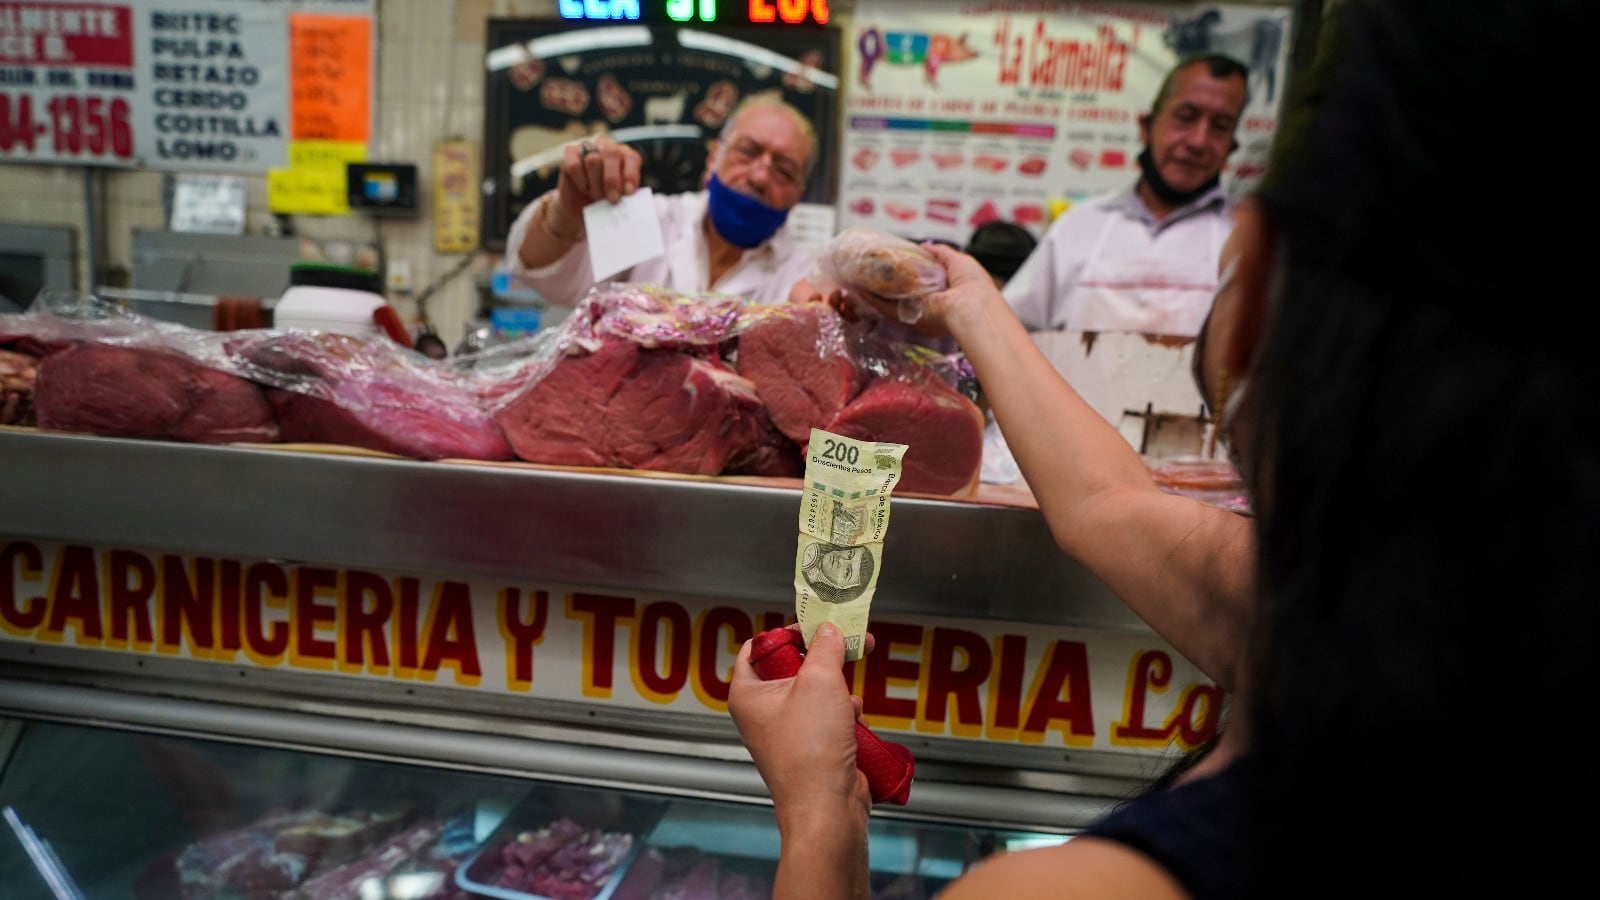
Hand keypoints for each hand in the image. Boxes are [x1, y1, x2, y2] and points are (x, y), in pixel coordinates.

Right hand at [553, 134, 642, 225]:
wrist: (581, 208)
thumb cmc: (605, 201)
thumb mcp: (620, 198)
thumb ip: (625, 193)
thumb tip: (627, 194)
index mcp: (625, 155)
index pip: (631, 157)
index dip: (630, 174)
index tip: (628, 193)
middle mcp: (607, 146)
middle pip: (612, 153)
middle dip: (612, 179)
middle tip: (612, 199)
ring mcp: (587, 147)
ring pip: (593, 160)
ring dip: (595, 183)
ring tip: (596, 194)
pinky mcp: (570, 154)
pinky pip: (575, 166)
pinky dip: (580, 181)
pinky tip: (583, 188)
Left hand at [728, 623, 871, 825]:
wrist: (827, 807)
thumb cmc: (810, 749)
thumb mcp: (820, 680)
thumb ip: (825, 647)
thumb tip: (829, 630)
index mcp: (747, 693)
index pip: (759, 646)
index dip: (788, 632)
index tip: (815, 624)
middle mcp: (761, 712)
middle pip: (793, 667)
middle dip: (824, 660)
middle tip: (849, 643)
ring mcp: (786, 731)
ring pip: (816, 691)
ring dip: (838, 691)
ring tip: (848, 701)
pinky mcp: (811, 746)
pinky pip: (828, 716)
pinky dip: (845, 714)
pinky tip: (854, 721)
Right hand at [847, 243, 1003, 338]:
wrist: (972, 308)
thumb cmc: (972, 285)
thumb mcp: (957, 260)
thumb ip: (940, 253)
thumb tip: (924, 247)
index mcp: (942, 292)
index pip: (919, 282)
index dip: (906, 272)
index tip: (892, 262)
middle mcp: (927, 304)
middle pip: (902, 292)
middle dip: (886, 282)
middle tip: (870, 268)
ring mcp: (916, 312)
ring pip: (890, 301)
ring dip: (874, 290)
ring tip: (859, 277)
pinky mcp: (906, 318)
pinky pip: (884, 308)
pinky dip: (871, 299)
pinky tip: (858, 288)